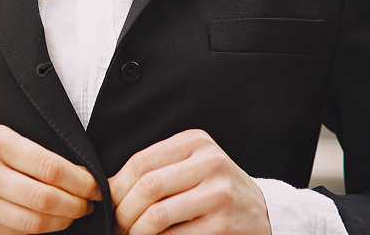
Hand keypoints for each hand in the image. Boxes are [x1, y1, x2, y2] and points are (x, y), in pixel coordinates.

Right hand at [0, 123, 99, 234]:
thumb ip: (32, 151)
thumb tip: (76, 173)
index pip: (48, 166)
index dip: (79, 180)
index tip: (94, 184)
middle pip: (44, 198)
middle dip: (76, 204)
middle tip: (89, 202)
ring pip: (34, 222)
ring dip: (63, 220)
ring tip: (74, 212)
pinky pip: (19, 233)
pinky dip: (41, 229)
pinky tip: (51, 221)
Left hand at [109, 129, 269, 234]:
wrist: (262, 213)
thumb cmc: (215, 189)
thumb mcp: (191, 165)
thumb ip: (157, 169)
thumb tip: (109, 186)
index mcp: (195, 142)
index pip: (142, 162)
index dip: (117, 185)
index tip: (107, 202)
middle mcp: (210, 163)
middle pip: (148, 187)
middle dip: (124, 211)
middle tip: (116, 225)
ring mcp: (220, 195)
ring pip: (158, 215)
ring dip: (137, 231)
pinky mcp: (225, 225)